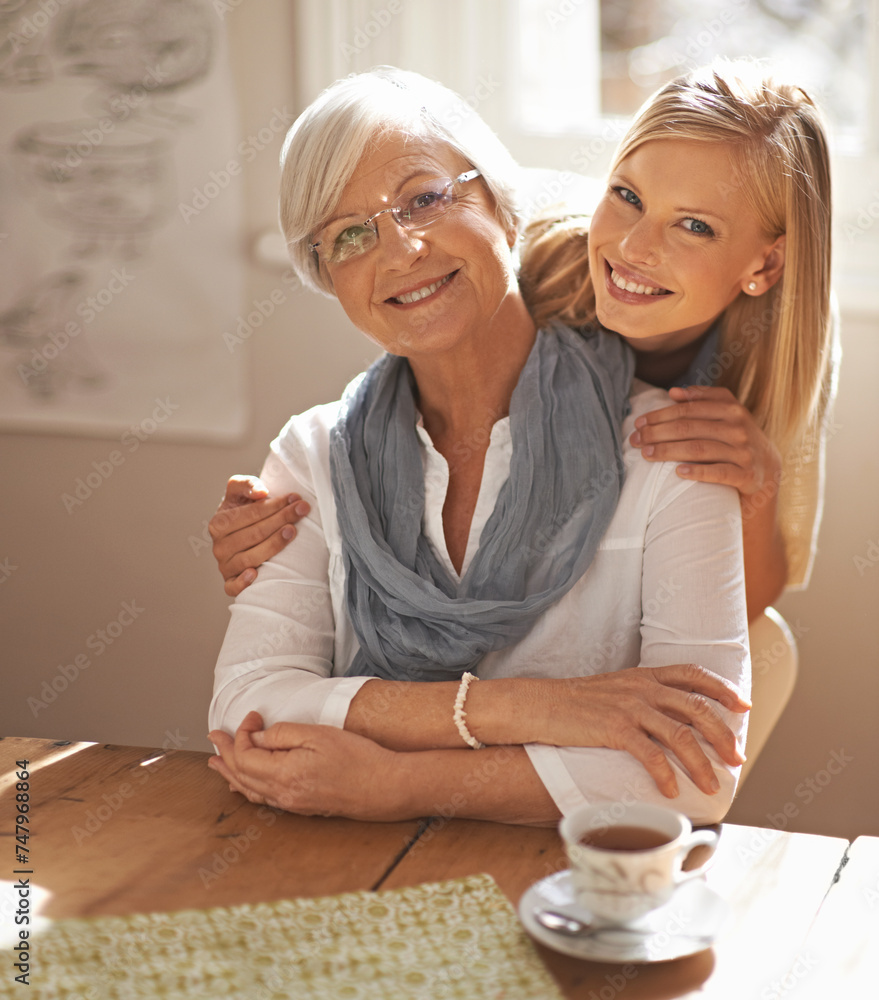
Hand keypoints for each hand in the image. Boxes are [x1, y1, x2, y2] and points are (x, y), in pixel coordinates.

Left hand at [208, 712, 398, 819]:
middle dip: (225, 753)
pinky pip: (264, 798)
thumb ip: (283, 734)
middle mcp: (283, 795)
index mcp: (284, 775)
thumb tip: (258, 737)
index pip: (246, 755)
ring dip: (231, 773)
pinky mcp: (302, 807)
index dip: (243, 733)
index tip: (253, 716)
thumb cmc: (357, 758)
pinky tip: (245, 784)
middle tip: (214, 736)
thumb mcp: (318, 735)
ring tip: (217, 762)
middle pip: (242, 774)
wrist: (384, 787)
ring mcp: (292, 804)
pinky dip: (248, 787)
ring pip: (250, 790)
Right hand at [209, 476, 309, 596]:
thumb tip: (261, 492)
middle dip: (280, 520)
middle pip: (254, 534)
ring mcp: (224, 566)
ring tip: (292, 531)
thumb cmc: (243, 512)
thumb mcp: (240, 492)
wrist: (242, 534)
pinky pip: (233, 587)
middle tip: (302, 511)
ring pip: (250, 558)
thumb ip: (246, 485)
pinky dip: (242, 583)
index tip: (295, 498)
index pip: (250, 514)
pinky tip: (255, 574)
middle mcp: (219, 546)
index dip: (274, 505)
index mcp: (218, 524)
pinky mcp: (230, 583)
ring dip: (273, 545)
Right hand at [534, 664, 749, 798]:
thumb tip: (671, 720)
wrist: (539, 704)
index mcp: (644, 675)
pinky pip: (650, 754)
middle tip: (736, 758)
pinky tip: (671, 790)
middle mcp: (642, 687)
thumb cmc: (575, 703)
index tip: (742, 706)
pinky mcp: (614, 728)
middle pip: (696, 707)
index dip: (721, 688)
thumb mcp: (615, 689)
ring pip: (681, 735)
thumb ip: (643, 697)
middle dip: (723, 734)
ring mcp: (629, 707)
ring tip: (711, 785)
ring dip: (701, 763)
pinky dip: (666, 774)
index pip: (692, 673)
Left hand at [630, 386, 781, 495]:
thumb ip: (703, 400)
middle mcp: (738, 428)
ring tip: (646, 454)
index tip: (639, 423)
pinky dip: (697, 472)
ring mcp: (743, 452)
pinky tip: (678, 472)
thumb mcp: (727, 416)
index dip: (661, 415)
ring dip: (668, 451)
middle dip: (657, 433)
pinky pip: (718, 473)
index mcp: (732, 410)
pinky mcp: (746, 476)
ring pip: (699, 449)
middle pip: (689, 428)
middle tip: (635, 439)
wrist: (768, 472)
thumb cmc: (737, 440)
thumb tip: (673, 392)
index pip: (689, 410)